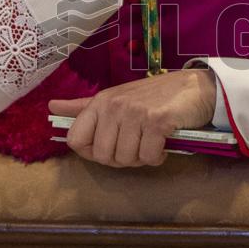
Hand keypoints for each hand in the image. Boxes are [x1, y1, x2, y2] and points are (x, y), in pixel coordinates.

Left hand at [49, 68, 216, 167]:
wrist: (196, 88)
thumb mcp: (116, 98)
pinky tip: (164, 143)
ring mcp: (135, 113)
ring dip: (141, 158)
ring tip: (151, 142)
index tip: (111, 147)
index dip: (92, 152)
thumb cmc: (155, 96)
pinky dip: (157, 157)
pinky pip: (148, 157)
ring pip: (125, 159)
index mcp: (100, 102)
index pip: (76, 139)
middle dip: (122, 159)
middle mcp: (114, 106)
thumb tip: (51, 107)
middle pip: (102, 156)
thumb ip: (84, 107)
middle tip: (137, 146)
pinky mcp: (157, 122)